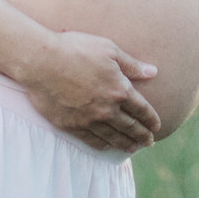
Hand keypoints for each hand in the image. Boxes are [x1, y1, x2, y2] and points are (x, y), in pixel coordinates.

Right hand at [30, 29, 161, 151]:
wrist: (41, 62)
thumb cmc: (76, 49)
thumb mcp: (109, 50)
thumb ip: (132, 64)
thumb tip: (153, 72)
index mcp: (119, 89)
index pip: (142, 109)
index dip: (151, 119)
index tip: (156, 126)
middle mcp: (107, 109)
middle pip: (130, 127)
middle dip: (142, 135)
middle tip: (149, 142)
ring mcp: (89, 120)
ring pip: (113, 137)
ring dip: (126, 143)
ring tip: (133, 148)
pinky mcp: (71, 126)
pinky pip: (92, 140)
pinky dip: (103, 145)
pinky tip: (108, 147)